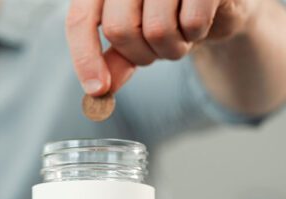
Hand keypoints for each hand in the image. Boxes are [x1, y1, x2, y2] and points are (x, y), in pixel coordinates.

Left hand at [66, 0, 260, 95]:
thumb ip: (114, 59)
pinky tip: (199, 23)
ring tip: (181, 36)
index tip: (97, 90)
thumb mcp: (135, 38)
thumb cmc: (169, 16)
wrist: (216, 1)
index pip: (81, 19)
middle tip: (156, 51)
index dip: (85, 58)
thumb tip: (98, 91)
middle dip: (139, 55)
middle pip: (118, 29)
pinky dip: (197, 34)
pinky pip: (192, 22)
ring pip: (157, 29)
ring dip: (171, 49)